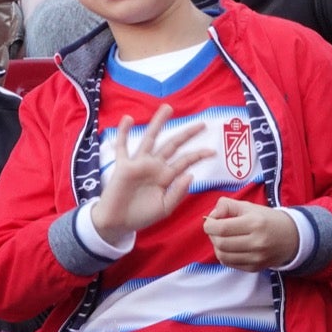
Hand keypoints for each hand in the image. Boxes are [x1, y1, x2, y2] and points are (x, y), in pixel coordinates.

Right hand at [90, 105, 211, 244]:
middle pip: (172, 145)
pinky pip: (123, 146)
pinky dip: (124, 133)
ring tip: (168, 108)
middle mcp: (154, 166)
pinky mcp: (123, 166)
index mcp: (166, 176)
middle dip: (186, 134)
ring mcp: (139, 163)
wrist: (118, 223)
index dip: (198, 155)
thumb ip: (177, 192)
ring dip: (158, 123)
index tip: (213, 151)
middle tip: (202, 124)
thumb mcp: (165, 208)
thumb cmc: (141, 216)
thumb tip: (190, 174)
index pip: (184, 162)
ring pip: (150, 139)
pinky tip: (127, 119)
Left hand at [204, 197, 299, 270]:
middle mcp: (256, 242)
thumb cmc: (267, 219)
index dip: (209, 225)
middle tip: (215, 229)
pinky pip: (230, 264)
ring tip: (222, 238)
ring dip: (217, 246)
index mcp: (255, 223)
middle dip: (212, 235)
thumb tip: (212, 216)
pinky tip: (230, 247)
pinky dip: (224, 255)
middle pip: (221, 243)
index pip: (222, 228)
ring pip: (223, 256)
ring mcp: (256, 258)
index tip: (210, 221)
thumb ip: (227, 206)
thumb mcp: (249, 206)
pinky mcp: (255, 268)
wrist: (292, 237)